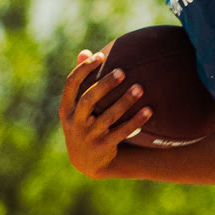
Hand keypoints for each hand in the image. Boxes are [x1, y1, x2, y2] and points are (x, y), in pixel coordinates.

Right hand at [58, 46, 152, 177]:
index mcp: (66, 109)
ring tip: (140, 88)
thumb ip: (81, 81)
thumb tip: (86, 52)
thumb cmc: (83, 124)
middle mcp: (75, 122)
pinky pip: (122, 132)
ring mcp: (88, 136)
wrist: (85, 162)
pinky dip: (136, 121)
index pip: (71, 84)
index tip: (99, 57)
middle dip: (105, 85)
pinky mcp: (103, 146)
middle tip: (122, 72)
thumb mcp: (76, 107)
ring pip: (108, 116)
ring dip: (125, 102)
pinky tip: (149, 110)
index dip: (83, 69)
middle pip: (88, 99)